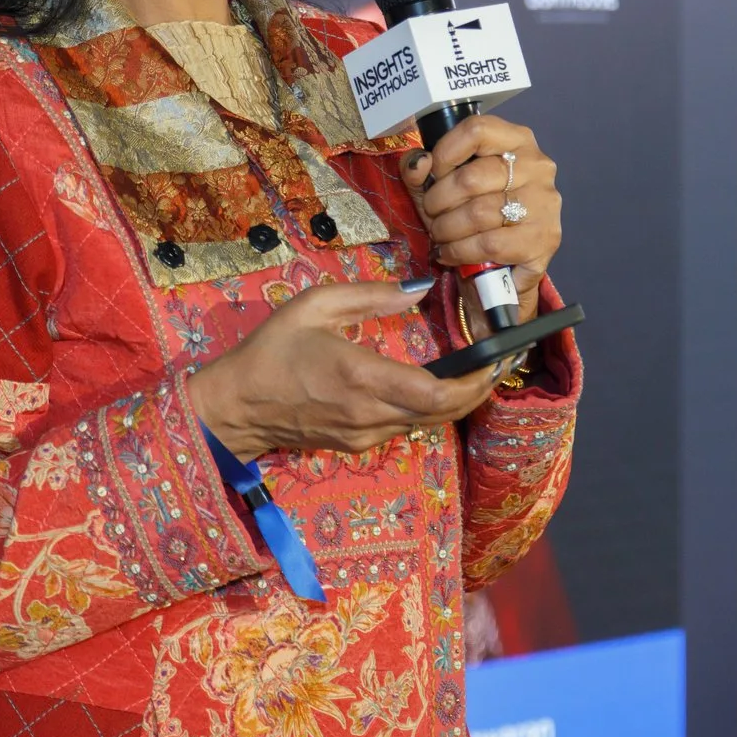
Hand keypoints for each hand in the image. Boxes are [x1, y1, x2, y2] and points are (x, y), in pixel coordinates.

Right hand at [190, 281, 497, 460]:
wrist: (237, 406)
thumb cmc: (272, 350)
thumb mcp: (314, 305)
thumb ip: (370, 296)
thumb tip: (418, 291)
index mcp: (362, 376)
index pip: (436, 394)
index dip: (475, 383)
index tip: (496, 360)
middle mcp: (370, 413)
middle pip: (444, 414)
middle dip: (479, 391)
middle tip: (499, 364)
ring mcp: (366, 435)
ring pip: (429, 423)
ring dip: (457, 402)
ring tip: (476, 372)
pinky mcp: (359, 445)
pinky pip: (406, 427)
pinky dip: (429, 409)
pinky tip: (435, 386)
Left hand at [399, 114, 562, 304]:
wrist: (502, 266)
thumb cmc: (471, 214)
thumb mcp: (440, 185)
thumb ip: (420, 168)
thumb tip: (420, 163)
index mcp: (516, 140)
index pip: (476, 130)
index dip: (444, 154)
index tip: (432, 176)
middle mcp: (537, 166)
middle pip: (471, 178)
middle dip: (438, 202)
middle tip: (432, 215)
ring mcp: (543, 202)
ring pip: (478, 213)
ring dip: (446, 230)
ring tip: (440, 235)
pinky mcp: (544, 239)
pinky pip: (489, 243)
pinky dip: (460, 251)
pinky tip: (451, 253)